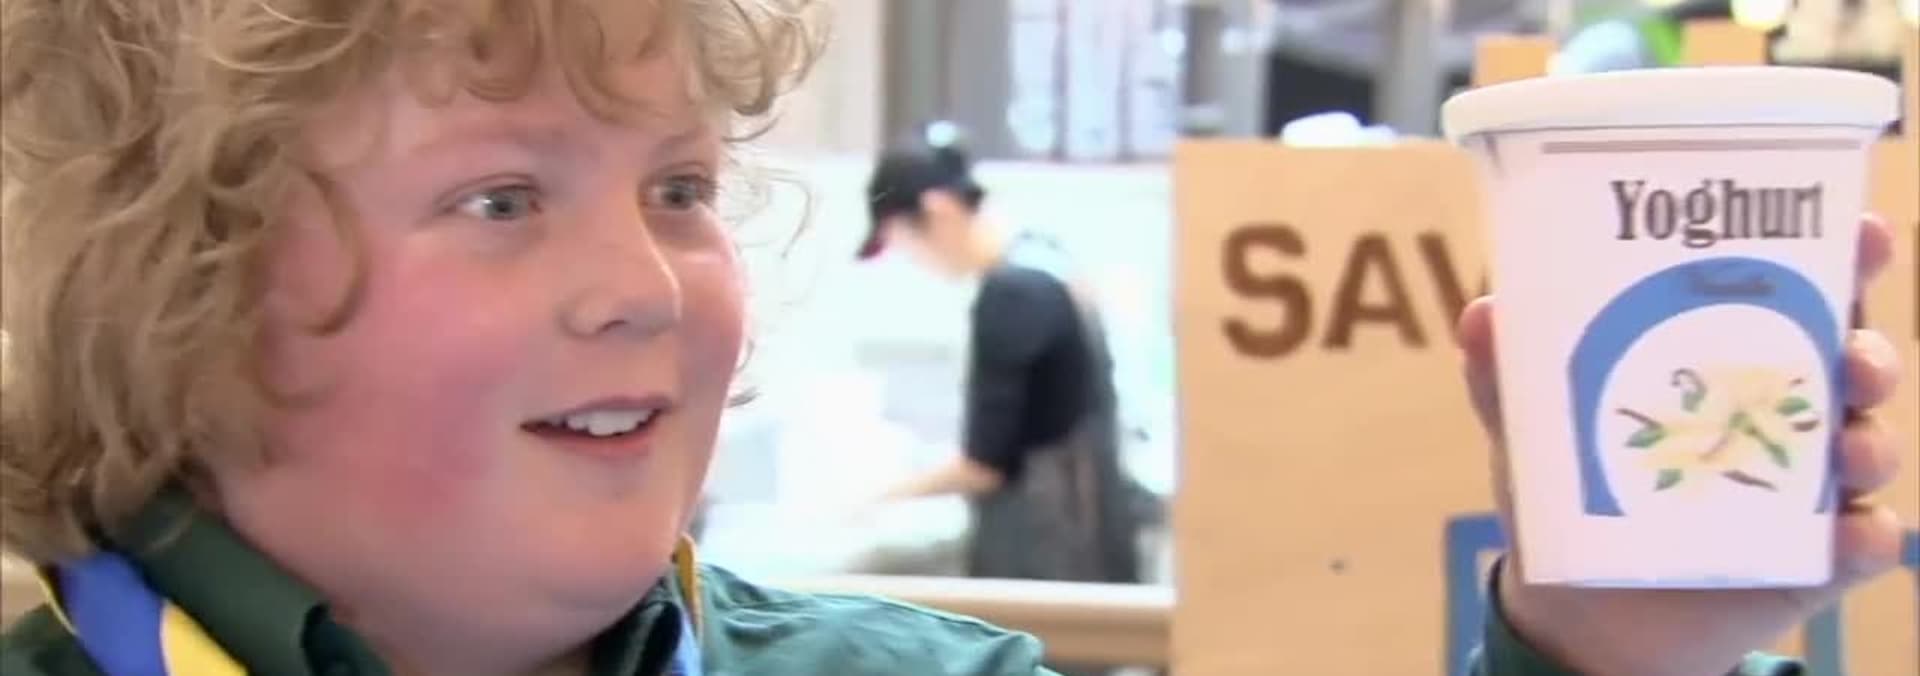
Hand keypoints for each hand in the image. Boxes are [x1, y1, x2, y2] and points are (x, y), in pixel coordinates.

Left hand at [1456, 214, 1907, 675]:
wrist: (1579, 607)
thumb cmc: (1570, 491)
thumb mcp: (1533, 428)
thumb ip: (1506, 374)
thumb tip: (1483, 313)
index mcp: (1732, 358)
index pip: (1802, 293)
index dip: (1847, 258)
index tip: (1863, 233)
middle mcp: (1786, 412)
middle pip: (1855, 364)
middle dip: (1871, 351)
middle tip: (1854, 359)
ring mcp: (1810, 488)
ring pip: (1869, 448)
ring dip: (1873, 442)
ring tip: (1848, 450)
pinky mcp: (1817, 561)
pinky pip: (1864, 545)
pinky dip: (1865, 539)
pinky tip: (1848, 537)